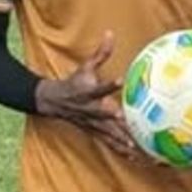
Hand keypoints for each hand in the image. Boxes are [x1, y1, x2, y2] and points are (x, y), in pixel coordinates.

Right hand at [35, 31, 139, 158]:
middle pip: (105, 116)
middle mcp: (91, 109)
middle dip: (116, 122)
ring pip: (109, 133)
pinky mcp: (95, 131)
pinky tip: (134, 158)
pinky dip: (121, 150)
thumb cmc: (75, 82)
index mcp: (88, 92)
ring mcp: (93, 123)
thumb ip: (100, 53)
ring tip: (136, 148)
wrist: (54, 101)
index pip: (99, 87)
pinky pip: (109, 142)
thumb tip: (111, 34)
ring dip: (122, 140)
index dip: (109, 84)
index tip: (120, 80)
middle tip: (130, 127)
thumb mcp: (85, 66)